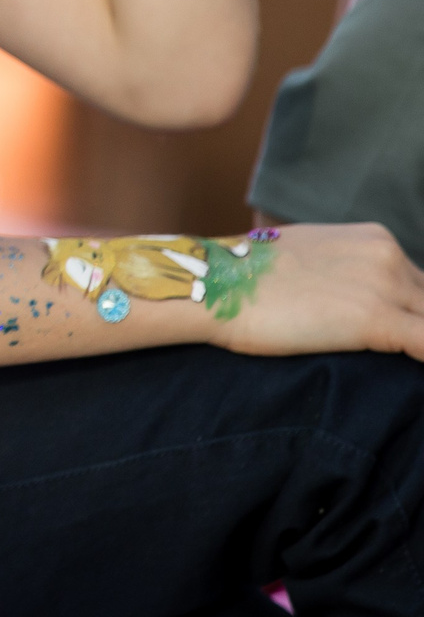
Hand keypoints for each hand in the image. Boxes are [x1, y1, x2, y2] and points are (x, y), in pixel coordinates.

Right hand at [208, 222, 423, 360]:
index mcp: (374, 239)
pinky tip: (409, 378)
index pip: (418, 286)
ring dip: (417, 343)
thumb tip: (353, 300)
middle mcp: (387, 255)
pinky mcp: (377, 320)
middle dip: (413, 327)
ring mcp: (385, 286)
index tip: (396, 336)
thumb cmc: (248, 278)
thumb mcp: (310, 257)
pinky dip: (422, 359)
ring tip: (391, 359)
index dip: (409, 315)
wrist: (214, 285)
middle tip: (391, 350)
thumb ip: (346, 272)